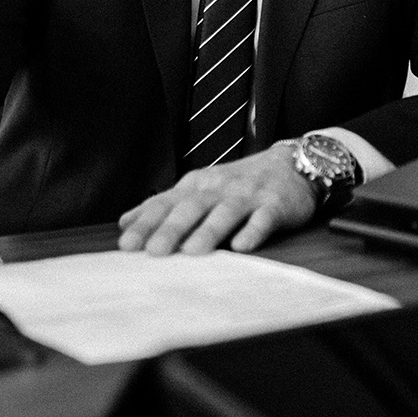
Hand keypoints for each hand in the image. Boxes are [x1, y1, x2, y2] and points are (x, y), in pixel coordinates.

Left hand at [117, 143, 316, 255]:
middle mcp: (219, 188)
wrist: (291, 164)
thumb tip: (126, 222)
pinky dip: (252, 232)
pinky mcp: (275, 205)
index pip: (166, 204)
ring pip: (225, 213)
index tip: (127, 245)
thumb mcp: (199, 189)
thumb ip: (165, 205)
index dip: (146, 223)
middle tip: (154, 252)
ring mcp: (247, 196)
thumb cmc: (239, 183)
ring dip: (209, 231)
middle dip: (171, 229)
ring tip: (193, 251)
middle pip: (191, 208)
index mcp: (197, 186)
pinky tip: (242, 246)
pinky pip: (263, 219)